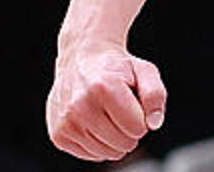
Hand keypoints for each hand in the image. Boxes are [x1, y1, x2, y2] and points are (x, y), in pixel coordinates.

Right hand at [47, 44, 166, 161]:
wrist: (81, 60)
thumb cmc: (117, 68)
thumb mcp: (145, 71)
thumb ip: (155, 95)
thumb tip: (153, 124)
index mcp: (104, 87)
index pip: (137, 128)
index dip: (143, 119)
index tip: (134, 105)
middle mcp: (80, 106)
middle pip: (123, 143)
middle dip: (130, 130)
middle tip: (122, 110)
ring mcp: (66, 122)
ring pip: (106, 153)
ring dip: (115, 139)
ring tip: (108, 116)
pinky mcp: (58, 135)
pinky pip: (90, 155)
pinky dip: (99, 145)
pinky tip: (96, 125)